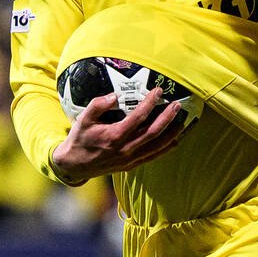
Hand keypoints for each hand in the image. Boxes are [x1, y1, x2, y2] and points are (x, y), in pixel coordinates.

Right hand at [48, 88, 188, 185]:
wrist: (74, 166)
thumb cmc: (79, 140)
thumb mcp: (83, 119)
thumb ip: (98, 105)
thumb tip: (115, 96)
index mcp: (114, 136)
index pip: (138, 117)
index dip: (150, 103)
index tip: (158, 91)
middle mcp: (125, 149)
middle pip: (153, 132)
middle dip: (168, 117)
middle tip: (177, 104)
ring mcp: (130, 159)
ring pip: (157, 146)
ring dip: (172, 133)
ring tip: (182, 120)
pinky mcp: (131, 165)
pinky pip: (153, 156)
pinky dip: (166, 148)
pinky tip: (175, 139)